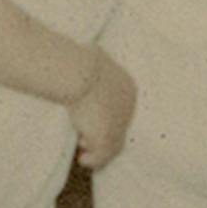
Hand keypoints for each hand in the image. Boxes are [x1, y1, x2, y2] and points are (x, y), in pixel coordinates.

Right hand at [67, 50, 136, 169]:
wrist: (79, 72)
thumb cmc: (79, 60)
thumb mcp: (92, 55)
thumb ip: (94, 58)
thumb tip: (90, 47)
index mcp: (127, 86)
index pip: (120, 106)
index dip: (106, 116)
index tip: (91, 120)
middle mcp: (128, 107)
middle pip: (118, 126)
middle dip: (102, 133)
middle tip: (86, 140)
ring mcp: (119, 123)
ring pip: (114, 143)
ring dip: (99, 149)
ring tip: (84, 153)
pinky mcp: (107, 136)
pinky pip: (103, 154)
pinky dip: (95, 159)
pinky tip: (83, 160)